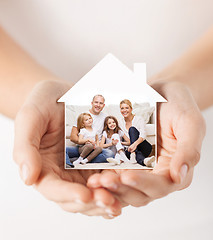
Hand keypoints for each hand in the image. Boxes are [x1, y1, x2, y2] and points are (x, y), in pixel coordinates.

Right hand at [13, 80, 120, 217]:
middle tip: (109, 200)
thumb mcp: (30, 118)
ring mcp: (82, 169)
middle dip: (93, 201)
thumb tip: (28, 178)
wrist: (62, 94)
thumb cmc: (43, 104)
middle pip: (77, 198)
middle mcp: (63, 174)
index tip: (84, 195)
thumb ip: (25, 147)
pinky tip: (129, 181)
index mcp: (43, 168)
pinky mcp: (98, 161)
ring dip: (108, 197)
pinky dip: (118, 183)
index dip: (68, 194)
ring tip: (121, 196)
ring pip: (95, 192)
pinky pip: (108, 176)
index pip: (53, 189)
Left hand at [87, 81, 205, 206]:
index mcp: (176, 168)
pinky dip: (105, 177)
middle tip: (104, 180)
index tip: (127, 176)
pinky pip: (115, 174)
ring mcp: (141, 168)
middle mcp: (158, 173)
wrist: (161, 92)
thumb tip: (179, 176)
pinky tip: (93, 173)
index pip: (161, 185)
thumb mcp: (190, 122)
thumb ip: (189, 150)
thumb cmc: (178, 105)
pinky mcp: (127, 161)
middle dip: (122, 189)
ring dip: (110, 188)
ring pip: (125, 188)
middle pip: (140, 192)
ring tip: (95, 180)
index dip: (144, 184)